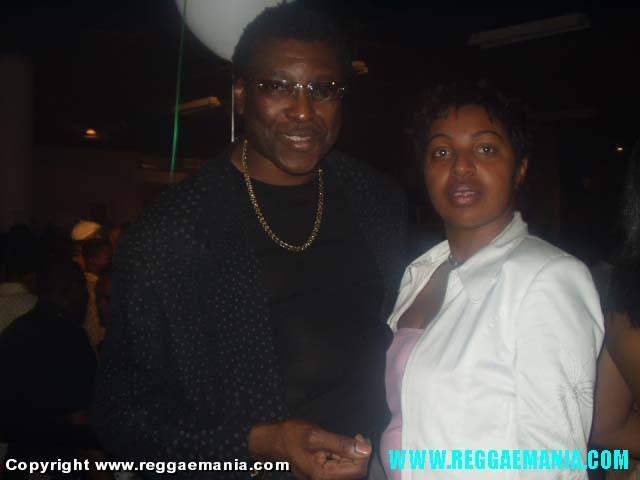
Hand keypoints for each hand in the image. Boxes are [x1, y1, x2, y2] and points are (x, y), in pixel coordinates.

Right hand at [249, 419, 370, 479]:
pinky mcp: (321, 472)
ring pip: (347, 469)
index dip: (363, 453)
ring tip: (341, 440)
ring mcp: (322, 477)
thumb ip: (340, 444)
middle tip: (353, 436)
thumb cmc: (291, 436)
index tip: (359, 437)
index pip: (357, 471)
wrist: (272, 440)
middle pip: (354, 472)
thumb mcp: (315, 436)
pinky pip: (338, 466)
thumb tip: (364, 448)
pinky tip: (336, 445)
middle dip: (357, 454)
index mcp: (323, 475)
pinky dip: (342, 455)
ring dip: (350, 454)